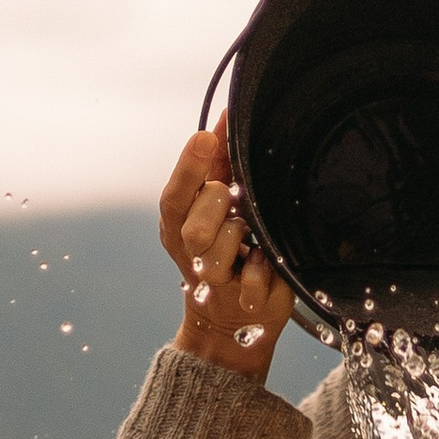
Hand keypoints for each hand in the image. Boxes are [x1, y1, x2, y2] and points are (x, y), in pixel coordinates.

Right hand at [160, 127, 293, 376]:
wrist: (234, 322)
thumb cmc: (231, 248)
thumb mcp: (221, 205)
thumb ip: (219, 163)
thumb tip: (225, 116)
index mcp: (179, 228)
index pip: (174, 199)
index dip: (187, 168)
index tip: (204, 137)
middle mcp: (191, 257)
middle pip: (194, 228)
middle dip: (216, 207)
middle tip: (232, 201)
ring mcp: (216, 285)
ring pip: (216, 256)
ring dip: (237, 237)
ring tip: (249, 235)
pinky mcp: (245, 307)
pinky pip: (252, 281)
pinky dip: (261, 269)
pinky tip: (264, 263)